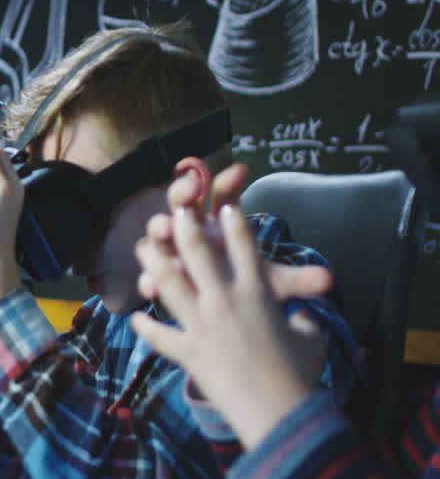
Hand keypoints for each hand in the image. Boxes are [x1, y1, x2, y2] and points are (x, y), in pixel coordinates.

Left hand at [129, 202, 326, 448]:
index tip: (224, 205)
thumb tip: (299, 314)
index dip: (234, 221)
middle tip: (175, 211)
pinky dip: (145, 328)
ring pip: (167, 281)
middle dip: (184, 225)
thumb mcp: (310, 337)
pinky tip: (134, 319)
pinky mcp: (186, 351)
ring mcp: (200, 324)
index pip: (245, 245)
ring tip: (143, 246)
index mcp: (258, 293)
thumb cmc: (301, 375)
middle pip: (197, 251)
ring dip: (153, 261)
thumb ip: (300, 317)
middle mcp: (224, 300)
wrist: (278, 413)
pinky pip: (159, 335)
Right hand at [145, 162, 333, 303]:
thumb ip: (295, 279)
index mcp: (220, 223)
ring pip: (159, 228)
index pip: (223, 194)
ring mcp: (171, 247)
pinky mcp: (158, 270)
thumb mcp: (269, 283)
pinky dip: (148, 275)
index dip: (228, 181)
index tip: (240, 170)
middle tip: (191, 185)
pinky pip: (149, 268)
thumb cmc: (241, 282)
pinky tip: (150, 283)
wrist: (219, 307)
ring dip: (160, 226)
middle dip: (184, 190)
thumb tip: (329, 280)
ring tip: (164, 227)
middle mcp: (192, 228)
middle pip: (183, 200)